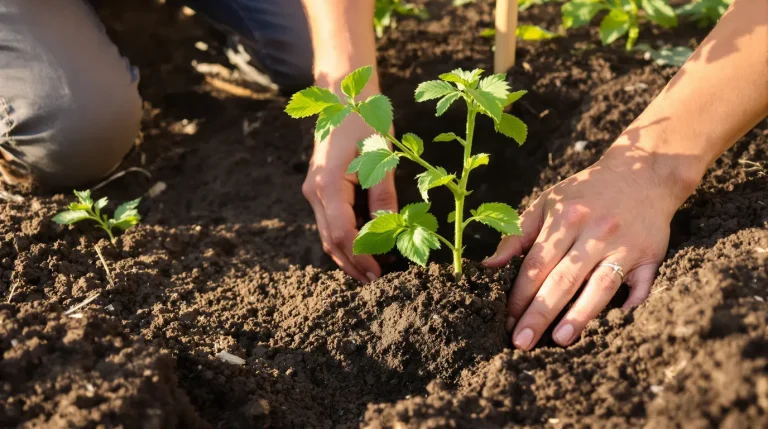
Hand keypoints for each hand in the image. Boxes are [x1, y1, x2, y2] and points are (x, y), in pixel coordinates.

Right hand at [302, 108, 397, 282]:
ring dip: (349, 255)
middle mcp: (314, 192)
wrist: (340, 95)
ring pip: (328, 234)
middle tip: (377, 283)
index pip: (342, 233)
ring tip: (373, 272)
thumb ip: (383, 195)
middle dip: (353, 264)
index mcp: (327, 184)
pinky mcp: (320, 189)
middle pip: (331, 240)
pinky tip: (366, 248)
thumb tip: (389, 229)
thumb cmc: (363, 120)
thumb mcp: (379, 156)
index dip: (361, 256)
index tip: (379, 274)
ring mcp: (314, 191)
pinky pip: (330, 222)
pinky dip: (346, 238)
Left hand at [483, 144, 694, 348]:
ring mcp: (624, 245)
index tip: (507, 320)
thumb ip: (515, 235)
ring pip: (599, 286)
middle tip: (522, 342)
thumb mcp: (546, 203)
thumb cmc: (584, 193)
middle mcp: (595, 232)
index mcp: (565, 219)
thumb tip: (488, 267)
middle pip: (563, 279)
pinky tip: (615, 322)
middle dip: (539, 313)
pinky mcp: (651, 254)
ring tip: (560, 340)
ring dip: (579, 315)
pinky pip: (640, 283)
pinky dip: (630, 302)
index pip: (536, 264)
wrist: (642, 173)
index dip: (519, 295)